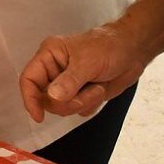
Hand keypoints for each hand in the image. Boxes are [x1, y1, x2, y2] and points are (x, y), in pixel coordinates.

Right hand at [17, 24, 150, 122]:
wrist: (134, 51)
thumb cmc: (109, 47)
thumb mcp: (88, 62)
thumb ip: (69, 81)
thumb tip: (51, 97)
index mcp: (49, 55)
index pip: (29, 79)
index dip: (30, 99)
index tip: (39, 116)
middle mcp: (54, 70)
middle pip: (45, 99)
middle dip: (68, 101)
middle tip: (87, 93)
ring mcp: (67, 84)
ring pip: (62, 107)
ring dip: (83, 102)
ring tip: (97, 87)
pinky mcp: (80, 94)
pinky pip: (78, 110)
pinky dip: (91, 104)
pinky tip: (100, 90)